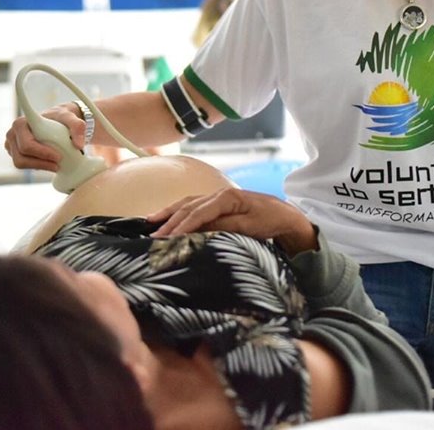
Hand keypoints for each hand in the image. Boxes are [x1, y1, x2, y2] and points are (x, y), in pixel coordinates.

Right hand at [4, 103, 85, 171]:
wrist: (57, 122)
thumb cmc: (60, 118)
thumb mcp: (71, 118)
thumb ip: (77, 127)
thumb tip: (78, 145)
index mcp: (21, 123)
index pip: (26, 144)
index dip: (41, 153)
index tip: (58, 156)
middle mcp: (13, 134)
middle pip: (21, 157)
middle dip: (42, 162)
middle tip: (59, 163)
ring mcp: (12, 145)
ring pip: (21, 164)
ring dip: (40, 166)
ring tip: (56, 165)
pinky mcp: (16, 154)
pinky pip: (25, 166)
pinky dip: (39, 166)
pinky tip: (50, 163)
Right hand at [146, 188, 317, 254]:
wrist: (284, 215)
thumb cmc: (270, 220)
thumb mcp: (250, 227)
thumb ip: (226, 227)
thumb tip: (202, 230)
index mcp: (226, 197)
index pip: (198, 213)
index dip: (182, 226)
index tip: (168, 239)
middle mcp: (217, 194)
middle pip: (188, 207)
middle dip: (169, 222)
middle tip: (152, 237)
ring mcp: (215, 198)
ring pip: (186, 204)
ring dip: (167, 214)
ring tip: (149, 223)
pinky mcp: (214, 205)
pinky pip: (190, 207)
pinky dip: (175, 212)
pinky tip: (163, 217)